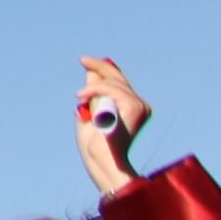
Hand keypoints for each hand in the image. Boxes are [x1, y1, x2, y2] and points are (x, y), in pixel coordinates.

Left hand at [72, 59, 150, 193]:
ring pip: (113, 83)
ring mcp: (140, 107)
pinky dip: (95, 90)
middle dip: (100, 67)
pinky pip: (111, 89)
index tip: (86, 61)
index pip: (120, 83)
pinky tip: (82, 96)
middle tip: (83, 59)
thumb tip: (93, 72)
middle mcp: (141, 106)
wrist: (100, 159)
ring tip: (79, 97)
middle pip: (119, 78)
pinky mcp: (135, 107)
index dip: (105, 69)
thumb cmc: (94, 143)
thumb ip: (94, 92)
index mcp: (133, 109)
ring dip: (92, 88)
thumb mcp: (91, 110)